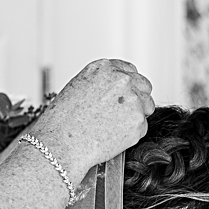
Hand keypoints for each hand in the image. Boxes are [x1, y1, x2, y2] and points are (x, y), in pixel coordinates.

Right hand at [33, 60, 153, 184]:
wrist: (62, 141)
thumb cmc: (63, 118)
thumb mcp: (78, 87)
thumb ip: (102, 83)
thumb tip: (117, 91)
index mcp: (104, 68)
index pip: (130, 70)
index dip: (128, 84)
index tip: (125, 93)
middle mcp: (121, 80)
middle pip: (144, 85)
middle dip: (138, 98)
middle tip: (123, 112)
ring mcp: (133, 100)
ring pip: (147, 106)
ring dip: (136, 115)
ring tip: (113, 126)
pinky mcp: (138, 122)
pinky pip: (142, 127)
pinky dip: (131, 133)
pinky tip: (112, 136)